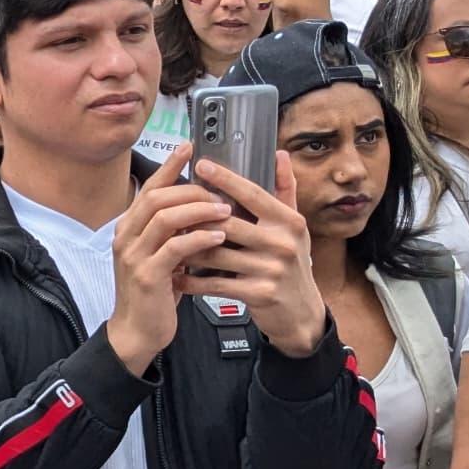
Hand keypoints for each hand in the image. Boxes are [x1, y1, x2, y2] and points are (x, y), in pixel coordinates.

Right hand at [106, 146, 236, 374]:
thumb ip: (174, 231)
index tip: (189, 147)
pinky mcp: (148, 275)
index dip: (169, 166)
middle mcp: (126, 236)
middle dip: (192, 190)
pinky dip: (199, 238)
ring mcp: (134, 255)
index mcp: (129, 227)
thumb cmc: (155, 293)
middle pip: (157, 197)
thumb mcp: (162, 255)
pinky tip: (219, 236)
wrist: (138, 332)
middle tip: (221, 193)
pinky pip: (175, 247)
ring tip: (226, 211)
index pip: (149, 187)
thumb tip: (202, 205)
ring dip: (199, 210)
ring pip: (165, 217)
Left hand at [184, 150, 327, 354]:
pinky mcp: (258, 293)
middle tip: (169, 213)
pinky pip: (215, 282)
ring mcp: (271, 269)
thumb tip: (279, 155)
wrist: (301, 313)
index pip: (253, 194)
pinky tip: (177, 275)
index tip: (200, 165)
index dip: (225, 179)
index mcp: (289, 222)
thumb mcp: (294, 228)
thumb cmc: (292, 265)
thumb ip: (285, 191)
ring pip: (216, 253)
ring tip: (166, 244)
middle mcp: (282, 243)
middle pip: (227, 223)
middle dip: (195, 219)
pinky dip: (193, 280)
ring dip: (188, 249)